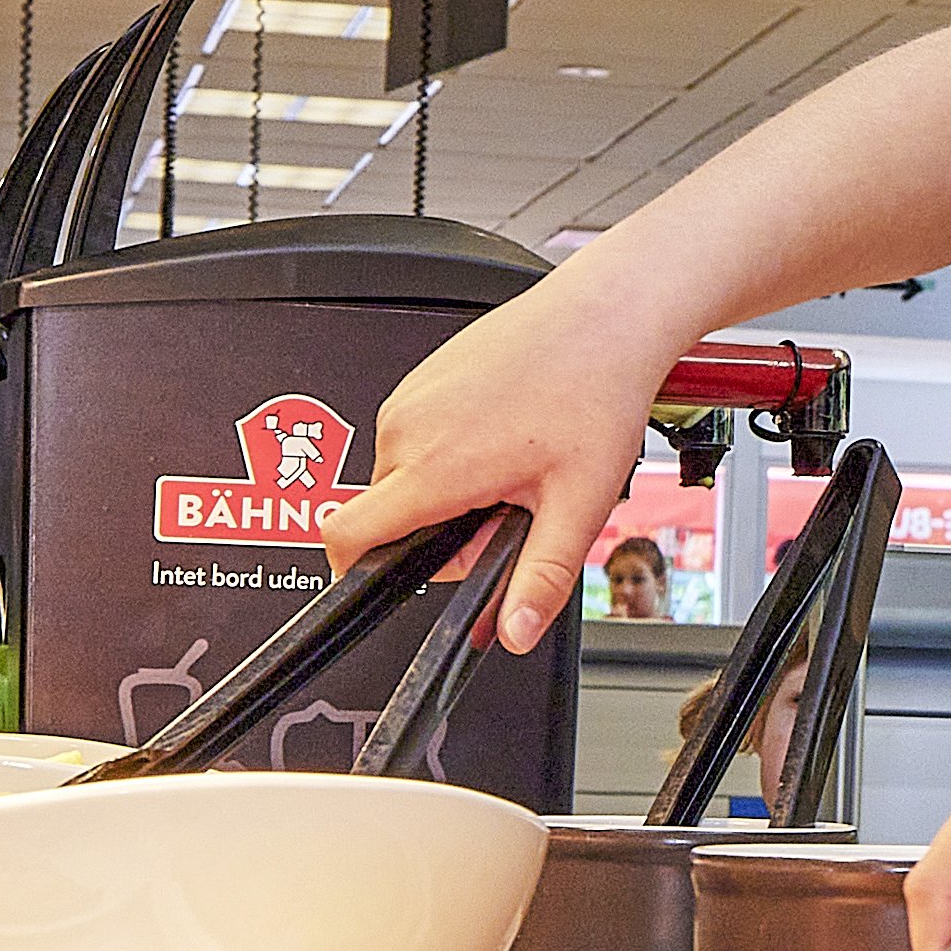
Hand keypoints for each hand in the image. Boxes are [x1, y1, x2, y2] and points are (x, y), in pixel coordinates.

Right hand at [321, 266, 691, 650]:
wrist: (603, 317)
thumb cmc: (593, 393)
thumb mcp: (576, 505)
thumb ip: (540, 579)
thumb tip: (513, 633)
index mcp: (434, 467)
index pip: (347, 536)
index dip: (354, 574)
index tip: (381, 585)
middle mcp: (407, 428)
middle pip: (389, 515)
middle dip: (442, 532)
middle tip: (509, 509)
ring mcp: (409, 396)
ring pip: (404, 476)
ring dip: (448, 490)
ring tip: (514, 463)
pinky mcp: (419, 376)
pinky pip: (415, 437)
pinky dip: (449, 451)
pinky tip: (503, 433)